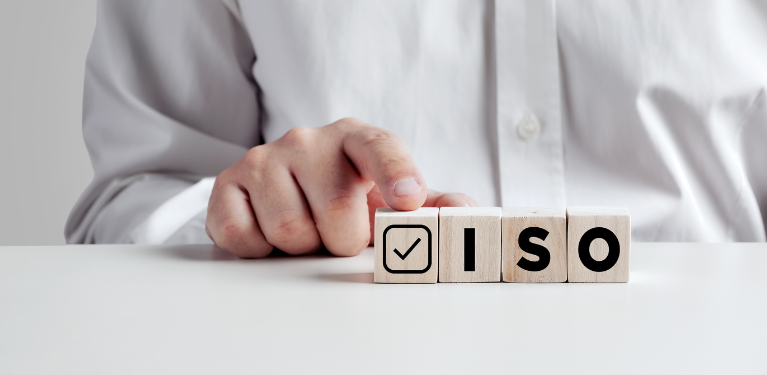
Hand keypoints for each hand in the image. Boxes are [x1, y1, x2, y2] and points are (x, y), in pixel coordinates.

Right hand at [206, 118, 475, 257]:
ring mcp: (264, 159)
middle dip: (343, 237)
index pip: (379, 148)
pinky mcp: (227, 185)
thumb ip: (434, 208)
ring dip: (303, 247)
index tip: (408, 200)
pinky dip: (259, 248)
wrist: (291, 192)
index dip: (396, 173)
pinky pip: (242, 235)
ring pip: (290, 231)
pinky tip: (271, 233)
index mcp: (356, 138)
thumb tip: (463, 212)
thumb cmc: (351, 195)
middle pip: (336, 209)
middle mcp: (308, 140)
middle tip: (340, 233)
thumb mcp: (395, 200)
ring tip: (308, 230)